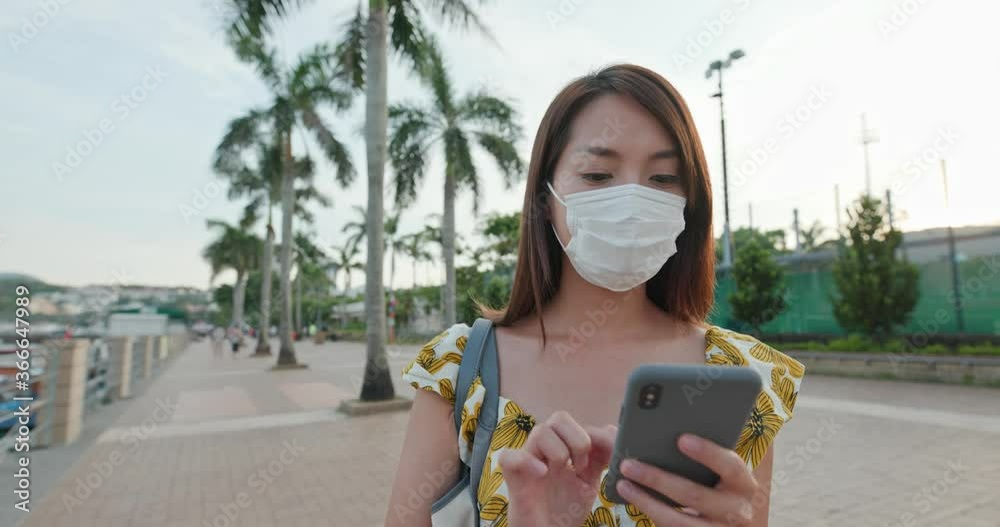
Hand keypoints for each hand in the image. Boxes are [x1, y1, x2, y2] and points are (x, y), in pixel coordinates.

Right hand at [498, 412, 614, 526]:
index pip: (575, 423)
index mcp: (561, 447)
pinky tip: (542, 473)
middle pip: (558, 418)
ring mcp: (528, 461)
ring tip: (563, 473)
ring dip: (558, 451)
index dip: (593, 436)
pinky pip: (509, 457)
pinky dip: (526, 461)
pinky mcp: (513, 477)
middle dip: (577, 440)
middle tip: (582, 467)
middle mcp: (544, 449)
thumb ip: (600, 458)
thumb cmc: (565, 509)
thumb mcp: (589, 482)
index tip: (605, 459)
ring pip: (539, 432)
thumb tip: (610, 429)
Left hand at [614, 434, 759, 525]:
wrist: (731, 522)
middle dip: (658, 479)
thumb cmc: (721, 486)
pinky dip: (651, 512)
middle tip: (629, 464)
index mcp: (744, 484)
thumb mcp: (722, 474)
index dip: (708, 453)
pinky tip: (635, 498)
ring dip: (646, 501)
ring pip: (678, 520)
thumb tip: (664, 429)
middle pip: (694, 495)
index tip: (681, 439)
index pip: (730, 466)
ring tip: (624, 485)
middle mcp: (737, 511)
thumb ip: (706, 457)